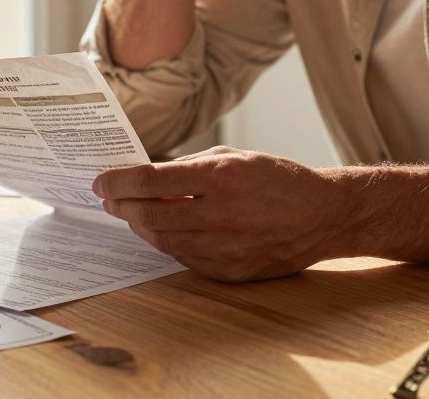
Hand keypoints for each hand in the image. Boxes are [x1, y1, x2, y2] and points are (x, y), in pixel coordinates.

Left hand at [92, 147, 346, 281]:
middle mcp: (221, 214)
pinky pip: (186, 259)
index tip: (102, 182)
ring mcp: (226, 247)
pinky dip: (170, 244)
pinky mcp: (231, 271)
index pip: (151, 181)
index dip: (119, 182)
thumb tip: (147, 177)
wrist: (325, 216)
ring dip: (142, 226)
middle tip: (111, 199)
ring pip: (164, 240)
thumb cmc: (278, 180)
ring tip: (133, 214)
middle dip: (123, 206)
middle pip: (150, 215)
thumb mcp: (235, 157)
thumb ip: (189, 168)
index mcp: (221, 176)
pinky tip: (164, 232)